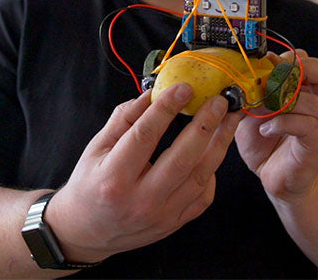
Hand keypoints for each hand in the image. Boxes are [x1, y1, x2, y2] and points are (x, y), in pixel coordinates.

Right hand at [45, 84, 239, 262]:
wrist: (88, 229)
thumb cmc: (88, 183)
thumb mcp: (95, 148)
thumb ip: (123, 120)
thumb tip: (153, 94)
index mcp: (114, 177)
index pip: (145, 136)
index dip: (166, 109)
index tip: (184, 87)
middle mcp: (140, 199)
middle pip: (182, 158)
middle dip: (205, 125)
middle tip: (219, 101)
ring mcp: (161, 215)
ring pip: (200, 177)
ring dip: (218, 145)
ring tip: (228, 121)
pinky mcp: (174, 224)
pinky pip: (203, 196)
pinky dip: (212, 172)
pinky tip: (213, 151)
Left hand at [236, 50, 317, 203]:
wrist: (273, 178)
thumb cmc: (264, 144)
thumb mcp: (253, 111)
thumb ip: (254, 92)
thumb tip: (250, 69)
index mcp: (308, 96)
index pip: (317, 67)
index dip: (295, 59)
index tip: (268, 61)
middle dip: (295, 71)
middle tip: (269, 80)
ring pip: (311, 102)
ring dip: (280, 101)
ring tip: (260, 110)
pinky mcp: (315, 147)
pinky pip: (306, 126)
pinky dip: (282, 123)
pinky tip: (265, 129)